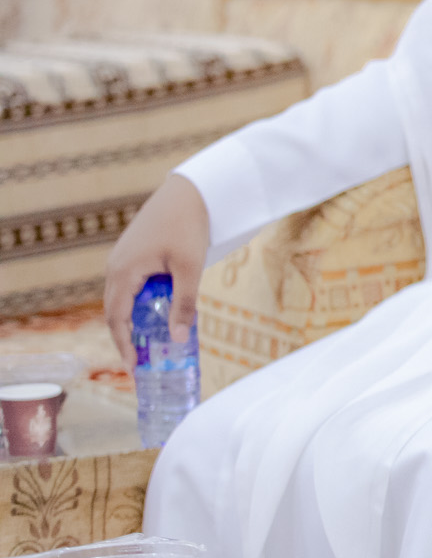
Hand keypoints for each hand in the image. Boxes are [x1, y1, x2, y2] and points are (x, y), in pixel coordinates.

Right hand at [103, 173, 210, 350]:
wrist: (188, 190)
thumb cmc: (188, 226)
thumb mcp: (190, 269)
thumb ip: (184, 304)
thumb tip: (178, 339)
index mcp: (123, 273)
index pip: (116, 319)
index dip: (123, 345)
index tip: (133, 368)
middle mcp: (115, 267)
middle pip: (114, 311)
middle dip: (126, 337)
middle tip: (142, 360)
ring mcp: (121, 258)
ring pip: (121, 298)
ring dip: (133, 319)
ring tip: (151, 340)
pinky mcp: (132, 252)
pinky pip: (129, 284)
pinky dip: (138, 302)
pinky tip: (158, 309)